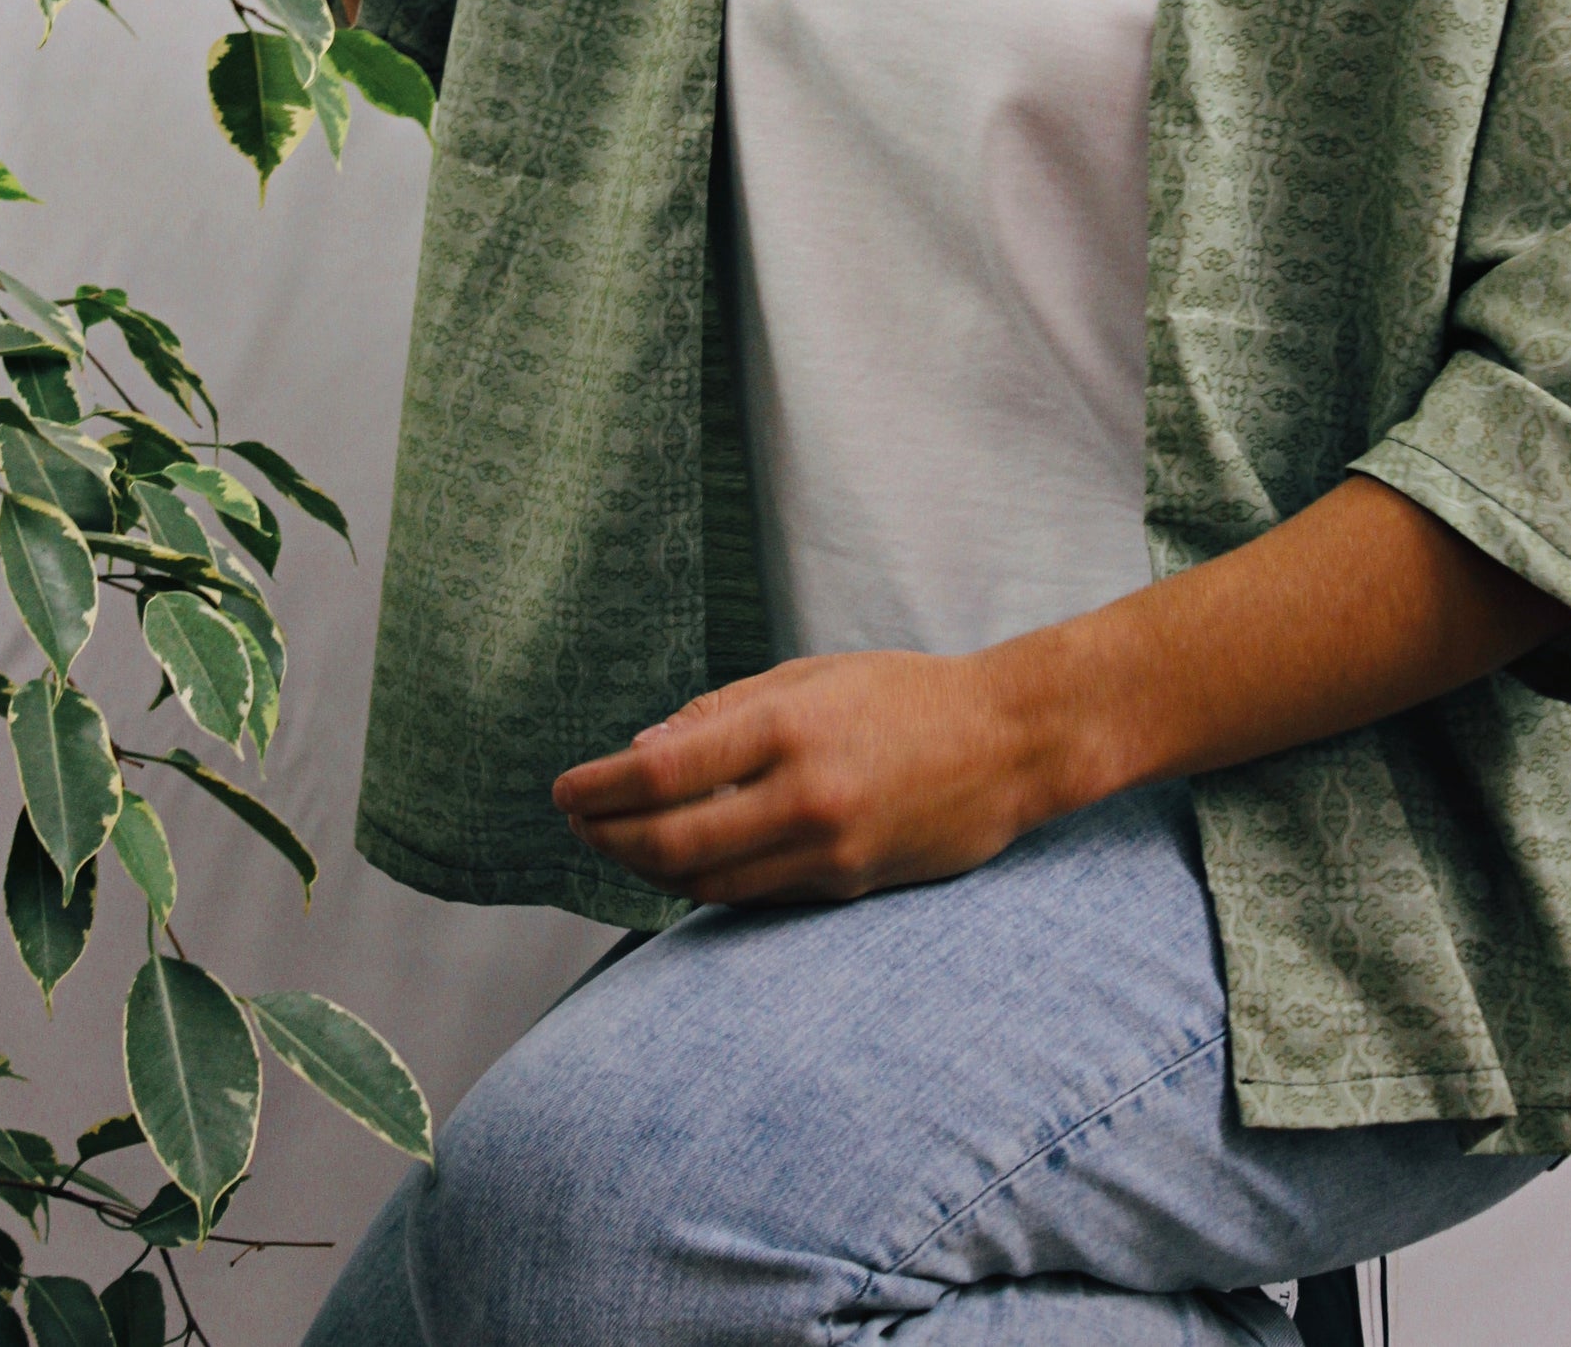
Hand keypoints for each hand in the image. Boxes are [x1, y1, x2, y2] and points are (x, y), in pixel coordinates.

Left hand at [551, 649, 1053, 906]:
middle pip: (670, 841)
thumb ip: (724, 710)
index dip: (599, 787)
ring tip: (616, 844)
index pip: (662, 772)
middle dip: (608, 837)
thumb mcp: (812, 675)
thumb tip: (642, 749)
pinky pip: (753, 894)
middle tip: (576, 824)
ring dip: (648, 868)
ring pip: (706, 881)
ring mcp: (826, 850)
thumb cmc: (905, 695)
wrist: (1009, 743)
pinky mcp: (846, 887)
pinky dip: (705, 883)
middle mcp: (801, 795)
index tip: (562, 789)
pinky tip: (681, 864)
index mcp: (788, 727)